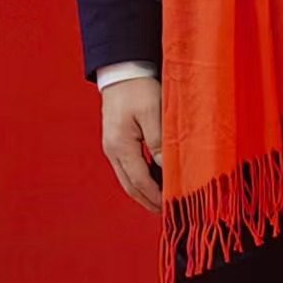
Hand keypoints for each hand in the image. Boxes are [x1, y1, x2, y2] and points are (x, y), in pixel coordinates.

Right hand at [100, 77, 164, 212]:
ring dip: (144, 191)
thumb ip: (158, 141)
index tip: (169, 207)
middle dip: (147, 200)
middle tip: (166, 212)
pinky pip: (128, 167)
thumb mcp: (153, 112)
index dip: (154, 196)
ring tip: (162, 200)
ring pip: (127, 178)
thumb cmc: (138, 88)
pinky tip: (154, 179)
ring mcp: (112, 146)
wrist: (122, 70)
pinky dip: (140, 178)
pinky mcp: (117, 140)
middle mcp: (113, 150)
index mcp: (120, 146)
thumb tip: (164, 168)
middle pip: (130, 185)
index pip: (139, 181)